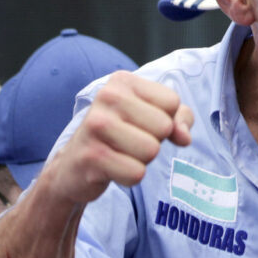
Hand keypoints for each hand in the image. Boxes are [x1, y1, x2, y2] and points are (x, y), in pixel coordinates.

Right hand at [39, 71, 193, 204]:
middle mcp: (107, 97)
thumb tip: (184, 137)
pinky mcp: (91, 156)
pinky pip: (136, 173)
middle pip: (164, 127)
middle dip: (153, 141)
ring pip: (151, 150)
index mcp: (123, 81)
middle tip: (129, 141)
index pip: (172, 103)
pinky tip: (111, 168)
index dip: (166, 119)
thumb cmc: (119, 136)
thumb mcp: (151, 116)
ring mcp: (96, 125)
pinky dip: (129, 176)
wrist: (73, 165)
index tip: (141, 124)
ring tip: (120, 154)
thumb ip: (179, 118)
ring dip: (141, 160)